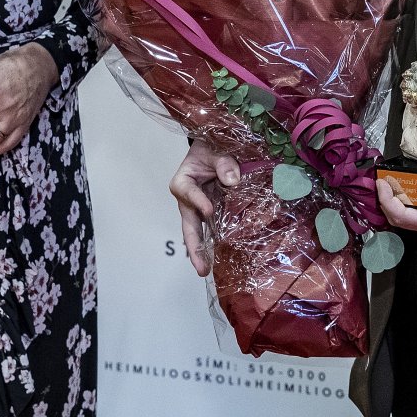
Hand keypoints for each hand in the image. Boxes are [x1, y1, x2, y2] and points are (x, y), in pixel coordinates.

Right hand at [169, 138, 241, 277]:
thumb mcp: (215, 149)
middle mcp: (187, 200)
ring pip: (198, 232)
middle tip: (200, 268)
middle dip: (194, 247)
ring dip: (202, 251)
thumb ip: (224, 163)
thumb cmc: (209, 147)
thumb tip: (233, 180)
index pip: (188, 193)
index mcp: (183, 182)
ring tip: (206, 270)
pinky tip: (219, 257)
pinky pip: (213, 228)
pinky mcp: (212, 211)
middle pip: (188, 225)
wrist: (212, 148)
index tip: (209, 210)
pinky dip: (215, 242)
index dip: (198, 202)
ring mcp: (199, 208)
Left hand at [377, 154, 416, 264]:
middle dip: (386, 201)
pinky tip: (414, 190)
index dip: (388, 202)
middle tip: (383, 179)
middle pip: (400, 220)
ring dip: (396, 203)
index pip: (405, 218)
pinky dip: (410, 205)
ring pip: (409, 220)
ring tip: (394, 182)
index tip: (383, 184)